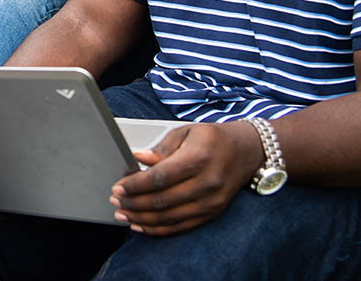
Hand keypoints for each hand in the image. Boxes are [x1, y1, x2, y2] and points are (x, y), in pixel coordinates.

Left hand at [109, 121, 262, 235]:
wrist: (245, 152)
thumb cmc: (211, 139)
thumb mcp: (186, 132)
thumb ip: (162, 147)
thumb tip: (139, 158)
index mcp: (198, 158)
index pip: (160, 177)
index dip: (136, 185)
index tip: (118, 187)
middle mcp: (206, 182)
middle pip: (163, 200)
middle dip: (134, 203)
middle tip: (115, 200)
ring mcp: (211, 201)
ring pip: (169, 217)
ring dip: (141, 218)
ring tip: (122, 213)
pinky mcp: (212, 213)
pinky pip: (180, 226)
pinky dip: (158, 229)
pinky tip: (140, 225)